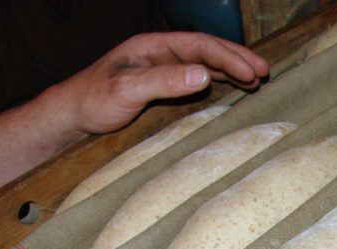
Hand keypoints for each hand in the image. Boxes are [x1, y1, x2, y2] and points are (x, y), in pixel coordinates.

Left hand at [56, 32, 269, 134]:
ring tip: (257, 78)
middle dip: (237, 58)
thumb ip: (164, 81)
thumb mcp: (127, 90)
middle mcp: (160, 53)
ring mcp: (162, 68)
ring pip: (205, 62)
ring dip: (231, 69)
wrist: (72, 116)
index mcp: (152, 46)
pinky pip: (197, 77)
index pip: (198, 45)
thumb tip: (203, 75)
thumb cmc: (93, 101)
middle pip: (206, 49)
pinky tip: (232, 87)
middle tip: (264, 71)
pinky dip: (219, 80)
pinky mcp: (162, 85)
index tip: (250, 70)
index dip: (227, 56)